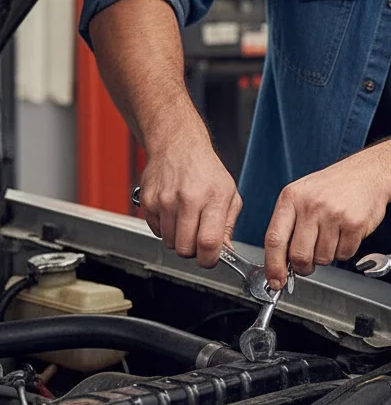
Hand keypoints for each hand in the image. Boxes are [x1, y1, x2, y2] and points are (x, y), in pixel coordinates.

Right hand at [136, 132, 241, 268]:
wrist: (178, 146)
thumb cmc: (206, 169)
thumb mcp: (229, 194)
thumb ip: (228, 225)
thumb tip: (225, 251)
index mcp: (213, 198)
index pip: (208, 243)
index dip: (209, 259)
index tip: (211, 258)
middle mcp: (187, 199)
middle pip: (185, 249)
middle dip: (193, 251)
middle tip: (198, 238)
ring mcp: (164, 201)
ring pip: (169, 243)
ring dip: (179, 239)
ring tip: (187, 221)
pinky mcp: (148, 202)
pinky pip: (156, 232)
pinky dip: (166, 229)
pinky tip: (174, 213)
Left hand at [263, 156, 390, 288]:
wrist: (369, 173)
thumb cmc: (334, 186)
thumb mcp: (303, 196)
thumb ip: (289, 225)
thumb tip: (279, 262)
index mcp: (291, 198)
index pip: (274, 239)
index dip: (273, 266)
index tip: (276, 280)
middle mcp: (311, 205)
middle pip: (299, 255)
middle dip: (303, 267)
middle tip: (308, 263)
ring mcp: (333, 214)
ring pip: (323, 258)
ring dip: (327, 255)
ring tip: (332, 234)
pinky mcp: (354, 223)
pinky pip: (344, 254)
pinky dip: (345, 250)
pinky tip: (346, 232)